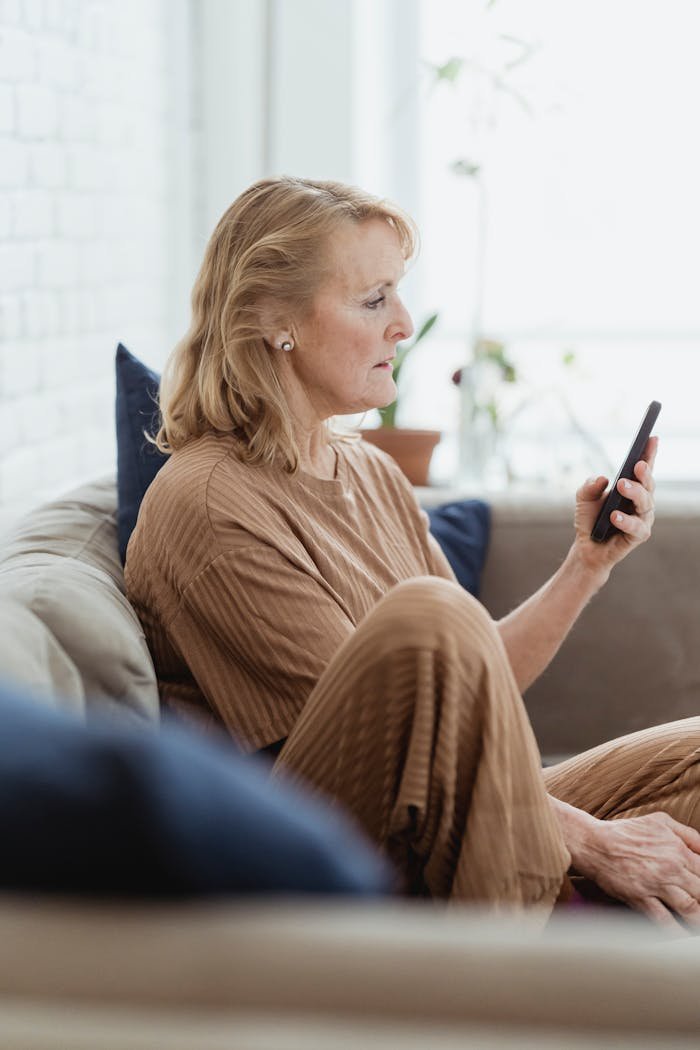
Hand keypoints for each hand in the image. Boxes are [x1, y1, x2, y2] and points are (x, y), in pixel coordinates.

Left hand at [572, 435, 657, 576]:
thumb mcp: (584, 497)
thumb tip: (602, 478)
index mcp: (632, 487)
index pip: (643, 468)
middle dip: (644, 473)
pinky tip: (615, 516)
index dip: (649, 453)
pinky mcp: (638, 536)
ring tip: (622, 486)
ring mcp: (642, 518)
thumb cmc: (590, 518)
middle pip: (648, 485)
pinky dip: (626, 521)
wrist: (586, 547)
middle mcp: (642, 501)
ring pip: (646, 503)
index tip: (652, 437)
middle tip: (636, 464)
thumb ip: (589, 485)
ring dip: (635, 493)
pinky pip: (636, 527)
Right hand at [580, 812, 699, 930]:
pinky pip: (665, 922)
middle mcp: (671, 869)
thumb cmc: (627, 831)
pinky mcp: (640, 899)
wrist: (594, 843)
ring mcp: (656, 885)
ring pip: (690, 910)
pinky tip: (682, 936)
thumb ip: (688, 834)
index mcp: (678, 850)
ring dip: (698, 920)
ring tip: (698, 925)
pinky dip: (677, 933)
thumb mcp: (660, 822)